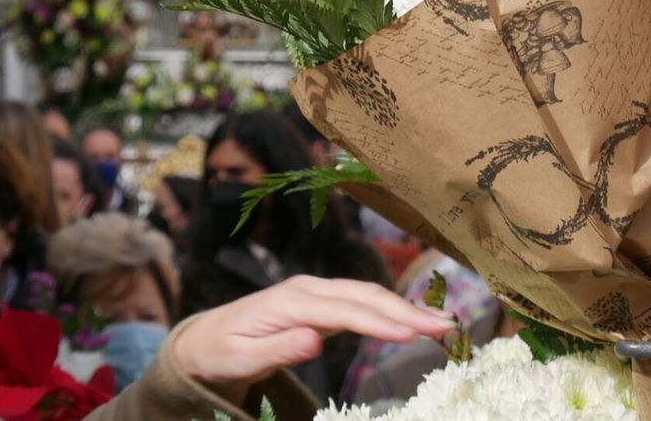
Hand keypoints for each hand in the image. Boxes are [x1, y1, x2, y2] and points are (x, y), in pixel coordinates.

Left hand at [169, 277, 453, 394]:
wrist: (203, 341)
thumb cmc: (219, 354)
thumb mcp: (238, 360)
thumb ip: (276, 350)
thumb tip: (315, 339)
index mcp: (288, 301)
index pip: (342, 310)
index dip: (379, 321)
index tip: (413, 334)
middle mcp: (307, 289)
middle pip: (363, 297)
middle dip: (406, 310)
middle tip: (447, 327)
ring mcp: (315, 293)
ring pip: (367, 296)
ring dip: (405, 308)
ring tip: (443, 324)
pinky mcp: (321, 304)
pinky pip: (361, 303)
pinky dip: (390, 310)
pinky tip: (413, 322)